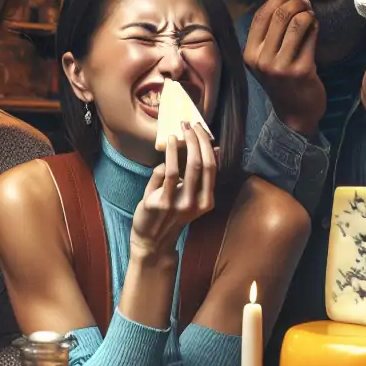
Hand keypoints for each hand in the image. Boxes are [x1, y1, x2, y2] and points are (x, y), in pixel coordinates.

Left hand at [131, 123, 216, 257]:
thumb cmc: (170, 214)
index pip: (213, 167)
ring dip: (184, 144)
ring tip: (179, 130)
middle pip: (203, 164)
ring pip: (188, 167)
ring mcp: (179, 203)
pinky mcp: (161, 203)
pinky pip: (167, 173)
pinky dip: (169, 155)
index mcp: (207, 201)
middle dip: (197, 140)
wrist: (152, 240)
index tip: (201, 130)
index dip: (207, 145)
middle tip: (190, 125)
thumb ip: (199, 176)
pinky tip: (168, 143)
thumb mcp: (190, 197)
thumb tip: (213, 149)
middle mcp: (196, 203)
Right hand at [243, 0, 325, 136]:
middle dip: (296, 1)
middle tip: (305, 1)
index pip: (260, 15)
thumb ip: (271, 33)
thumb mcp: (267, 59)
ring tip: (311, 15)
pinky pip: (311, 36)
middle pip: (279, 15)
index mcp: (250, 54)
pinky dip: (315, 26)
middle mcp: (261, 60)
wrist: (295, 113)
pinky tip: (315, 28)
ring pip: (296, 22)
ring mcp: (281, 66)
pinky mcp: (301, 70)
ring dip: (307, 13)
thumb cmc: (284, 81)